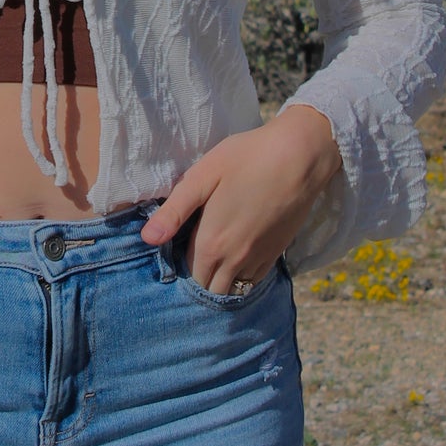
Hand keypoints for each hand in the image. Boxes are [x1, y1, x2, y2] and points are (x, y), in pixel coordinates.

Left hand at [139, 106, 342, 294]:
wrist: (299, 157)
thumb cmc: (245, 159)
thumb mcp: (201, 177)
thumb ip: (174, 212)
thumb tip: (147, 239)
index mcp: (211, 243)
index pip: (188, 272)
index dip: (181, 262)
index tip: (179, 245)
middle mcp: (235, 260)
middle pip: (210, 287)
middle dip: (199, 277)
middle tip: (195, 251)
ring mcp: (259, 259)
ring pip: (234, 288)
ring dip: (221, 280)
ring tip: (215, 257)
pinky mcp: (277, 253)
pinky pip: (254, 280)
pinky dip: (243, 276)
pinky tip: (238, 255)